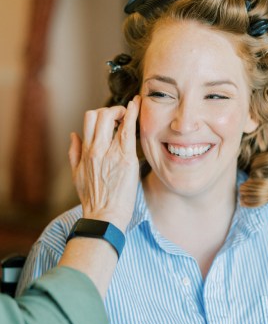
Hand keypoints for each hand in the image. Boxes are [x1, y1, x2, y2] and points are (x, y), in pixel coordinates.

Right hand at [68, 98, 140, 231]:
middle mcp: (96, 149)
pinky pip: (128, 130)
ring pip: (113, 118)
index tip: (111, 119)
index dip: (100, 113)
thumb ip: (74, 153)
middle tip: (123, 116)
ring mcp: (110, 153)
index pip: (89, 119)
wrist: (105, 217)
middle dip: (113, 110)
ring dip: (124, 110)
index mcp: (85, 152)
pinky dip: (133, 115)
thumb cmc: (94, 200)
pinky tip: (138, 106)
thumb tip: (73, 134)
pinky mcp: (126, 159)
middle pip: (100, 114)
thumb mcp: (76, 175)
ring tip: (132, 111)